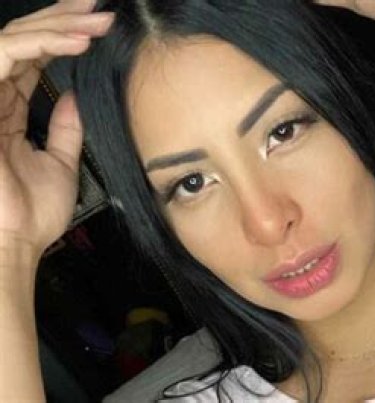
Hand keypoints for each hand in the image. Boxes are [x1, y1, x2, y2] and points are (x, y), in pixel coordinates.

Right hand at [0, 0, 112, 253]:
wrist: (14, 242)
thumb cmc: (31, 213)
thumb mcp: (59, 163)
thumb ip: (65, 128)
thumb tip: (74, 98)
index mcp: (6, 111)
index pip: (32, 60)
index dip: (62, 37)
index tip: (98, 24)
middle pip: (24, 42)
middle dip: (62, 18)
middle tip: (99, 6)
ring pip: (14, 41)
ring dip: (58, 26)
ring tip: (97, 20)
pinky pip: (4, 57)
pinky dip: (41, 44)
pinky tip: (76, 41)